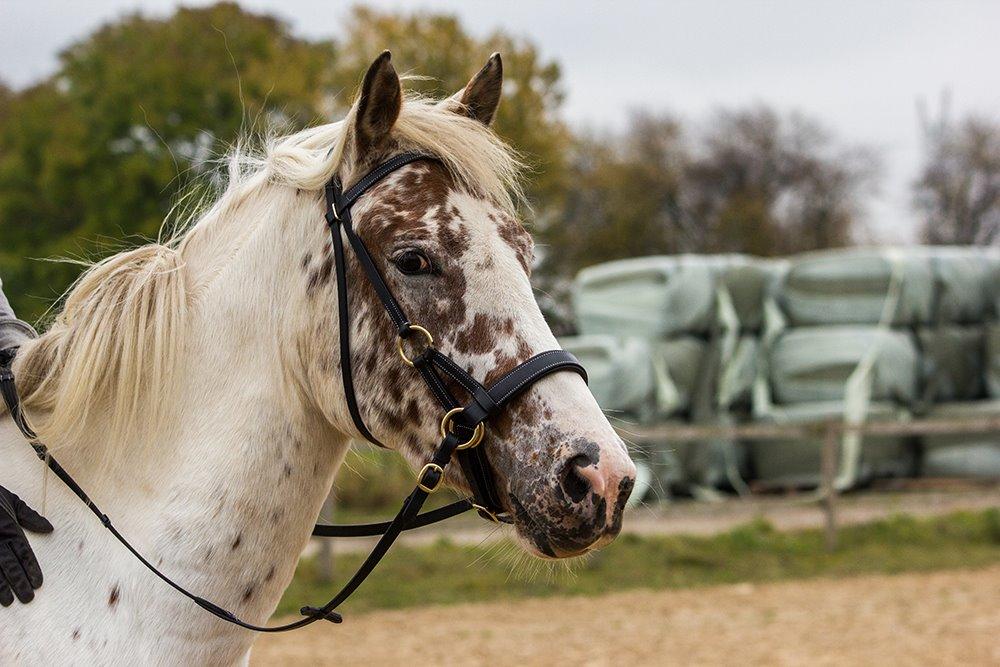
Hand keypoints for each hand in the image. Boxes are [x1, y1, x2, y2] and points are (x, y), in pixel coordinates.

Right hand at [0, 485, 52, 604]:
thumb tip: (49, 528)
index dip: (31, 568)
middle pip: (10, 565)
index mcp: (9, 528)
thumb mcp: (12, 501)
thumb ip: (29, 516)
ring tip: (10, 601)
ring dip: (1, 587)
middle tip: (28, 598)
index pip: (23, 552)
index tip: (38, 583)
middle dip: (19, 582)